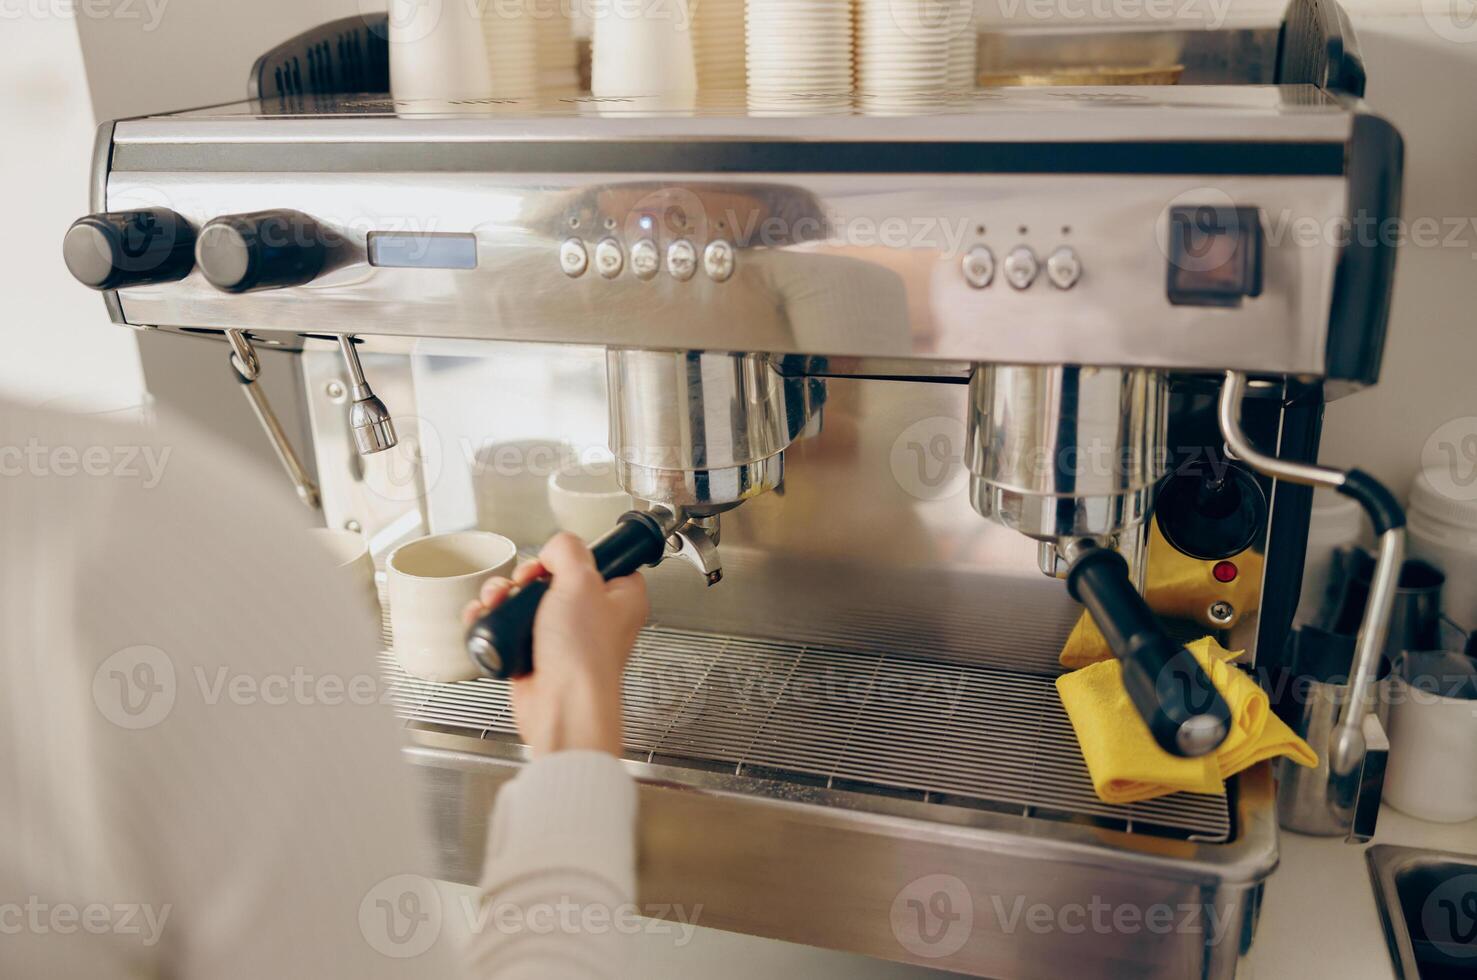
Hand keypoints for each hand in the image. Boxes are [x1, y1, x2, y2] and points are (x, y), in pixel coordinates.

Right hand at [462, 533, 646, 756]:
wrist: (563, 706)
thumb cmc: (585, 656)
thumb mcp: (581, 581)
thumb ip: (568, 550)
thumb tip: (553, 550)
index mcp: (620, 597)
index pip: (596, 560)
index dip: (570, 557)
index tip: (555, 562)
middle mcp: (593, 617)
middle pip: (551, 577)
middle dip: (525, 576)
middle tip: (523, 584)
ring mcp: (562, 637)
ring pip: (524, 600)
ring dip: (503, 595)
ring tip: (498, 601)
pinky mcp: (534, 655)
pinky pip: (507, 626)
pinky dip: (491, 619)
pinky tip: (484, 616)